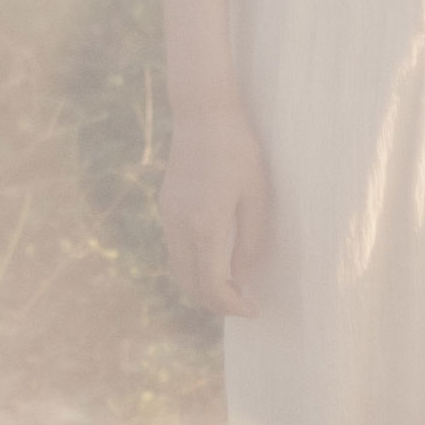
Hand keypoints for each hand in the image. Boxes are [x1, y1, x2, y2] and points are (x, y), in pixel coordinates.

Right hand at [162, 107, 271, 316]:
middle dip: (215, 303)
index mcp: (205, 226)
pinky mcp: (167, 207)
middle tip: (243, 305)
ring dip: (201, 287)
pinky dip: (192, 267)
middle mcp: (180, 227)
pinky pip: (175, 250)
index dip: (232, 305)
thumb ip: (250, 240)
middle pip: (190, 284)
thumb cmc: (239, 151)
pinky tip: (214, 263)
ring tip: (230, 289)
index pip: (213, 285)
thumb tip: (242, 276)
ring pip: (178, 270)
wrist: (204, 115)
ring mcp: (169, 217)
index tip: (253, 309)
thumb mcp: (257, 195)